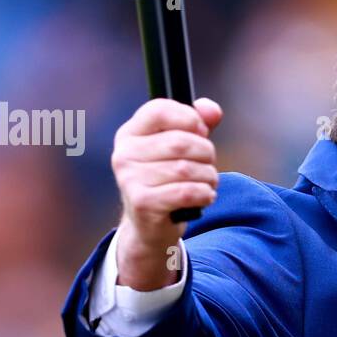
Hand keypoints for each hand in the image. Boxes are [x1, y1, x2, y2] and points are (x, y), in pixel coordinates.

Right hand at [112, 97, 222, 289]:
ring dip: (208, 177)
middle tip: (208, 165)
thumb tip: (212, 110)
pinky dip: (204, 194)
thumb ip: (198, 124)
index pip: (159, 109)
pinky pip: (186, 192)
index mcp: (130, 133)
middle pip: (180, 142)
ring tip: (208, 183)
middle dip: (206, 153)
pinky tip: (205, 196)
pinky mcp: (142, 203)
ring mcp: (129, 179)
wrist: (151, 226)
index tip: (201, 131)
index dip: (189, 118)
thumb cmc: (168, 180)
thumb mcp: (181, 149)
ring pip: (187, 169)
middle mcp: (124, 154)